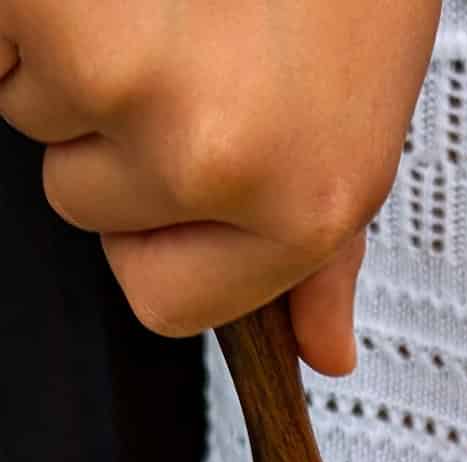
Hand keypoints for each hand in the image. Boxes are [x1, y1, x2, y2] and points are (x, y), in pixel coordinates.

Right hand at [0, 0, 439, 373]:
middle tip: (180, 26)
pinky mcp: (48, 7)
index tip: (190, 149)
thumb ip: (325, 244)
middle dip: (113, 120)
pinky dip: (23, 6)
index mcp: (306, 205)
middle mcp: (217, 160)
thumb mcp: (363, 112)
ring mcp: (124, 80)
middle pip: (86, 202)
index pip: (164, 301)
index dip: (160, 227)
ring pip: (32, 109)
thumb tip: (321, 352)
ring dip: (70, 42)